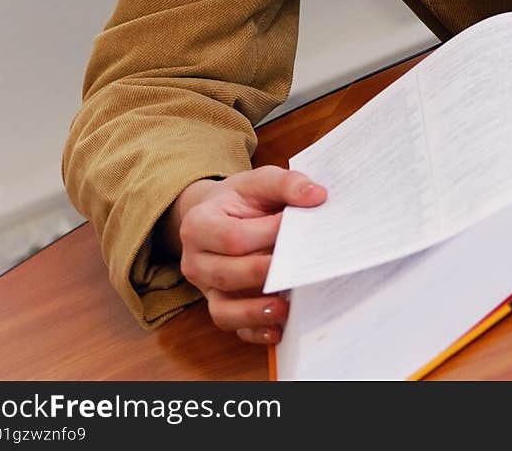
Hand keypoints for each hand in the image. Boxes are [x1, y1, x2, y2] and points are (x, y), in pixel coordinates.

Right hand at [166, 166, 326, 344]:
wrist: (216, 213)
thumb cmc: (240, 199)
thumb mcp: (259, 181)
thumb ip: (287, 183)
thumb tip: (316, 196)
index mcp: (199, 224)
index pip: (233, 237)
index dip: (266, 235)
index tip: (296, 229)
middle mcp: (195, 259)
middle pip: (227, 273)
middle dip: (264, 273)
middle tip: (298, 269)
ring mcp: (205, 287)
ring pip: (223, 309)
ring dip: (255, 312)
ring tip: (285, 307)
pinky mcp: (219, 305)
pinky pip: (232, 326)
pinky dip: (254, 331)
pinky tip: (278, 328)